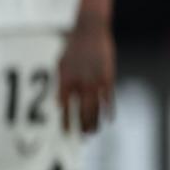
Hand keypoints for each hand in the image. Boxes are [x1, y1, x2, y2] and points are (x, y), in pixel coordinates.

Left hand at [57, 15, 114, 132]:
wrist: (89, 32)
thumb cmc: (72, 49)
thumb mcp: (60, 65)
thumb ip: (60, 84)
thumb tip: (59, 104)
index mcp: (65, 81)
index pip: (65, 108)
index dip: (66, 122)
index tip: (67, 133)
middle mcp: (80, 84)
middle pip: (82, 112)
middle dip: (82, 127)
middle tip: (83, 137)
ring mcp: (95, 82)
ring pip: (96, 109)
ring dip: (95, 122)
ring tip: (93, 132)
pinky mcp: (108, 78)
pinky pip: (109, 99)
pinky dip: (109, 111)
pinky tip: (109, 119)